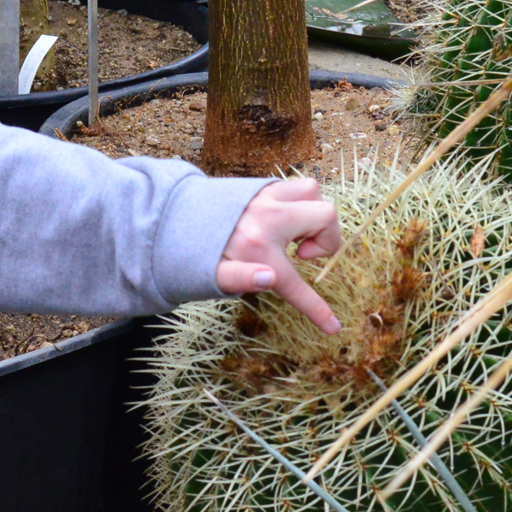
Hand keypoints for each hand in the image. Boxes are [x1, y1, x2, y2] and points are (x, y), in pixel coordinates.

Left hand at [213, 179, 342, 333]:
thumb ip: (240, 278)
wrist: (178, 220)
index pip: (296, 285)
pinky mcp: (264, 185)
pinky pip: (298, 185)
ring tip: (293, 234)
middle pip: (326, 214)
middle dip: (325, 238)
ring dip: (313, 214)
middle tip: (301, 254)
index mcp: (257, 247)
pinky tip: (283, 220)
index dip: (317, 309)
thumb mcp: (214, 274)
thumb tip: (268, 279)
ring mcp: (267, 196)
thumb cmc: (202, 253)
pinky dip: (299, 203)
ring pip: (313, 191)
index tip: (333, 327)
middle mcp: (267, 216)